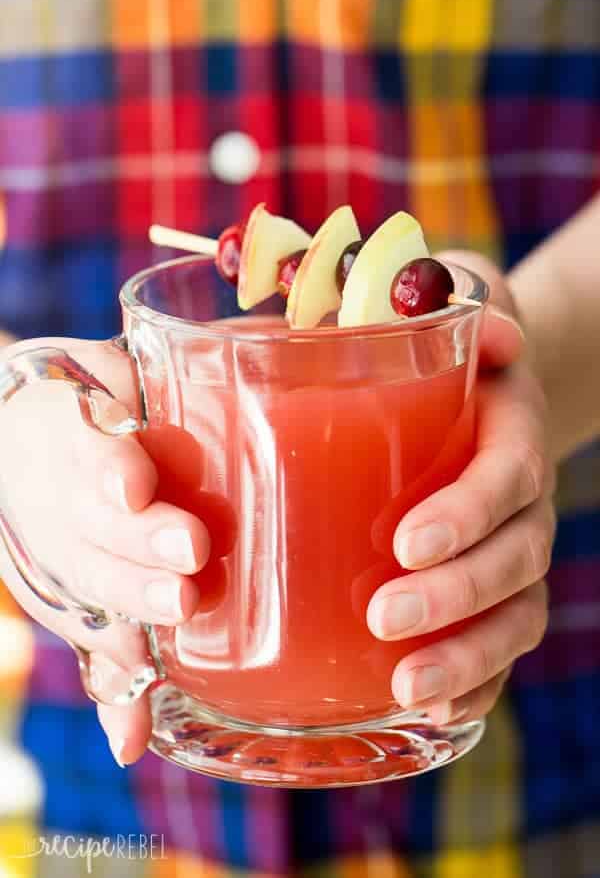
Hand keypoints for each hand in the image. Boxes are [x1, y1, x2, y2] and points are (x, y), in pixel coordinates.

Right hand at [0, 338, 210, 764]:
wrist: (42, 437)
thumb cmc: (110, 396)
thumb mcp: (127, 366)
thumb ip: (178, 367)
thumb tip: (281, 342)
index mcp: (65, 425)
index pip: (75, 441)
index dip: (103, 463)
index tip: (133, 482)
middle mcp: (56, 494)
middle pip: (88, 528)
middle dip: (136, 546)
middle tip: (188, 559)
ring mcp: (59, 550)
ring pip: (87, 585)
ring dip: (128, 612)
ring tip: (176, 623)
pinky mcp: (75, 596)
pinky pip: (89, 642)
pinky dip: (110, 689)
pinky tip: (131, 733)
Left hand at [367, 252, 555, 724]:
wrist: (481, 386)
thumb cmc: (439, 345)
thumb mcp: (439, 304)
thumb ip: (439, 300)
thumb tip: (483, 329)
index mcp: (508, 427)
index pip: (506, 476)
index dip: (468, 513)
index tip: (406, 543)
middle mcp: (523, 499)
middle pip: (514, 558)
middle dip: (455, 596)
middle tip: (385, 618)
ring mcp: (512, 549)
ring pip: (514, 614)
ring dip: (465, 656)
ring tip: (404, 687)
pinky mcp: (490, 588)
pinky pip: (498, 645)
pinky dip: (474, 681)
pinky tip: (428, 709)